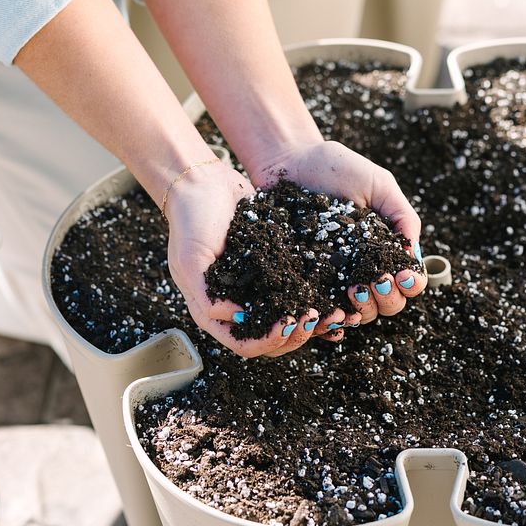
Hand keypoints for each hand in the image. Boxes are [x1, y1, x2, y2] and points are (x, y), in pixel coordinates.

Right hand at [162, 161, 342, 357]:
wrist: (203, 182)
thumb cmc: (191, 221)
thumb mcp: (189, 259)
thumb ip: (206, 295)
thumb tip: (237, 318)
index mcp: (214, 310)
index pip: (244, 343)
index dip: (268, 341)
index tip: (287, 323)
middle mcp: (238, 305)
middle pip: (272, 338)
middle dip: (297, 334)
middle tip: (316, 317)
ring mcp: (258, 287)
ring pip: (289, 318)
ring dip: (312, 322)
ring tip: (336, 313)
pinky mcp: (275, 267)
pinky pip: (297, 289)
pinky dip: (316, 296)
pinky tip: (335, 293)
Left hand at [250, 140, 426, 326]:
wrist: (290, 161)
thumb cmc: (337, 168)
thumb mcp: (378, 184)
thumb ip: (402, 215)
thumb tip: (413, 255)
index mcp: (385, 247)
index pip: (409, 280)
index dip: (412, 284)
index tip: (402, 274)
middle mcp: (363, 267)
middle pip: (389, 303)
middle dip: (390, 298)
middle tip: (378, 280)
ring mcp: (334, 277)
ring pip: (360, 313)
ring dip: (365, 309)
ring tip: (354, 289)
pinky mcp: (306, 280)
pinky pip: (323, 308)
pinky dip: (332, 317)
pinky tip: (332, 310)